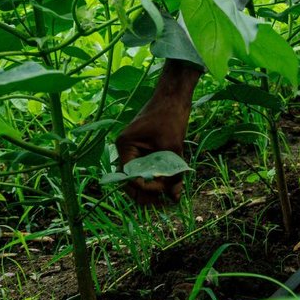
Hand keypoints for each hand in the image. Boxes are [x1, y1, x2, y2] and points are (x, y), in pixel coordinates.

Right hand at [114, 59, 201, 204]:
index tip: (163, 190)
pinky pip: (145, 169)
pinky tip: (168, 188)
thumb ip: (173, 174)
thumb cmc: (171, 116)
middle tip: (162, 203)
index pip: (129, 176)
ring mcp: (133, 150)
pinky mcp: (143, 150)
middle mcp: (125, 150)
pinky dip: (155, 178)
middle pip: (130, 181)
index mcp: (125, 146)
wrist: (174, 96)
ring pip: (138, 177)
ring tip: (165, 199)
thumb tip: (174, 199)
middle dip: (146, 193)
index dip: (146, 187)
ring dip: (150, 188)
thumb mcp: (173, 147)